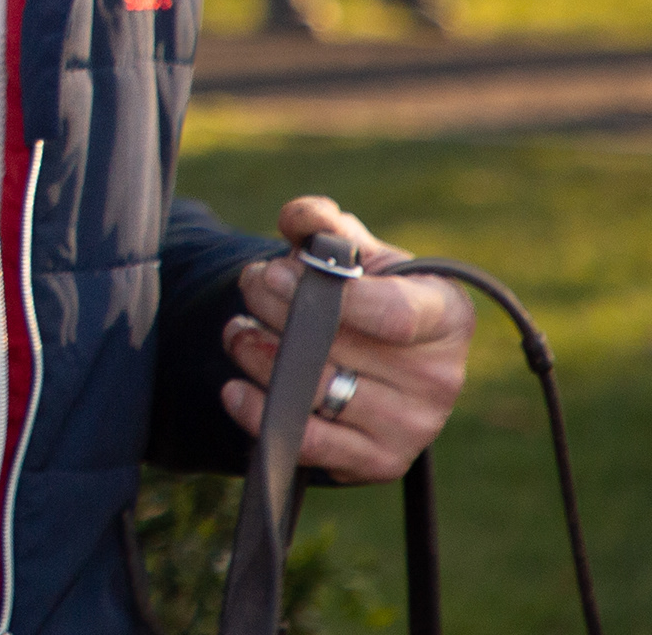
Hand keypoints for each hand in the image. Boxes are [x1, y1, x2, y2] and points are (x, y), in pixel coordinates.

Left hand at [217, 197, 473, 483]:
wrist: (377, 355)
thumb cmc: (367, 292)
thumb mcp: (353, 250)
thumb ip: (322, 223)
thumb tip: (297, 221)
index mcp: (446, 315)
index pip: (393, 314)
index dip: (328, 294)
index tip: (278, 270)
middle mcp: (441, 376)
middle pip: (337, 345)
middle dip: (273, 306)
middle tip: (252, 285)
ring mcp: (414, 426)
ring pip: (315, 389)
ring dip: (258, 354)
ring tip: (240, 329)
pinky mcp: (380, 461)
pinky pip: (310, 442)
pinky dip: (262, 413)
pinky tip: (235, 388)